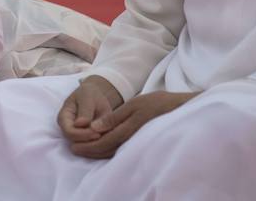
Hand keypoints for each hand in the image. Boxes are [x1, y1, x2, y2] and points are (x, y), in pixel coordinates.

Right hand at [57, 76, 120, 145]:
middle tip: (106, 136)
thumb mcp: (87, 97)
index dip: (83, 135)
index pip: (69, 133)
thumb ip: (84, 110)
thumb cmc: (89, 94)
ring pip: (86, 149)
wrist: (96, 96)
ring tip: (110, 136)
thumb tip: (79, 124)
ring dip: (99, 145)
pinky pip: (94, 149)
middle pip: (77, 144)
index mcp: (64, 119)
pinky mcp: (87, 141)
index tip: (97, 133)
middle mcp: (68, 130)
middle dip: (92, 142)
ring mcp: (77, 137)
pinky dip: (104, 146)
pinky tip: (112, 138)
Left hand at [67, 90, 197, 159]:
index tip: (74, 147)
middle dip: (89, 151)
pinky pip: (121, 149)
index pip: (103, 143)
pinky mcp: (140, 142)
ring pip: (113, 152)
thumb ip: (115, 117)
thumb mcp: (135, 104)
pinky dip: (108, 149)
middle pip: (106, 150)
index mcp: (128, 130)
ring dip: (97, 151)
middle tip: (74, 150)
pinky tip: (103, 146)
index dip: (87, 146)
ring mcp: (136, 143)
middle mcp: (131, 140)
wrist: (182, 109)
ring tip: (84, 149)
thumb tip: (94, 127)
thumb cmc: (159, 104)